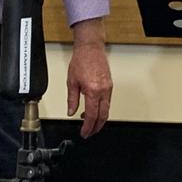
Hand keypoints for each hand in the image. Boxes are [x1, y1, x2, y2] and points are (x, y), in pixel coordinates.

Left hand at [66, 19, 112, 137]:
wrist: (90, 48)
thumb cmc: (81, 61)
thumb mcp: (71, 82)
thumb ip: (72, 99)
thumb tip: (71, 112)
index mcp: (92, 91)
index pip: (91, 115)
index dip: (88, 127)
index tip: (84, 133)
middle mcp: (103, 90)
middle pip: (103, 116)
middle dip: (96, 127)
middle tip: (89, 132)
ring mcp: (108, 87)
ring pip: (107, 109)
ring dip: (100, 119)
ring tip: (91, 123)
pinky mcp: (110, 84)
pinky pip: (108, 101)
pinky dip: (102, 109)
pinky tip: (95, 110)